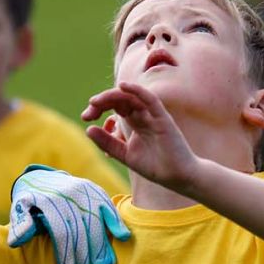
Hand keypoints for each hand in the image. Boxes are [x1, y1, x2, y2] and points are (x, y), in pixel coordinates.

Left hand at [8, 165, 130, 263]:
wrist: (41, 177)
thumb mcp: (19, 209)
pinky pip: (108, 206)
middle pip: (81, 233)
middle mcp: (68, 196)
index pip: (62, 236)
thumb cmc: (31, 202)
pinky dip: (116, 221)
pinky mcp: (95, 190)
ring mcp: (84, 191)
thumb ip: (21, 224)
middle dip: (86, 260)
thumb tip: (16, 241)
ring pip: (96, 223)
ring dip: (102, 247)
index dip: (68, 261)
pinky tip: (124, 237)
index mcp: (49, 203)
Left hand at [82, 81, 200, 193]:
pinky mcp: (163, 118)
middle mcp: (143, 116)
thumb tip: (88, 129)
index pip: (115, 107)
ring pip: (132, 97)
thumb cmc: (155, 166)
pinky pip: (150, 99)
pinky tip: (123, 87)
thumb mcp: (125, 154)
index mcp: (135, 123)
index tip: (86, 117)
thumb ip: (108, 142)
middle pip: (120, 99)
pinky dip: (137, 90)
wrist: (177, 177)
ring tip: (96, 101)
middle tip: (88, 112)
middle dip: (102, 102)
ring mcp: (153, 116)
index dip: (99, 108)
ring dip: (113, 95)